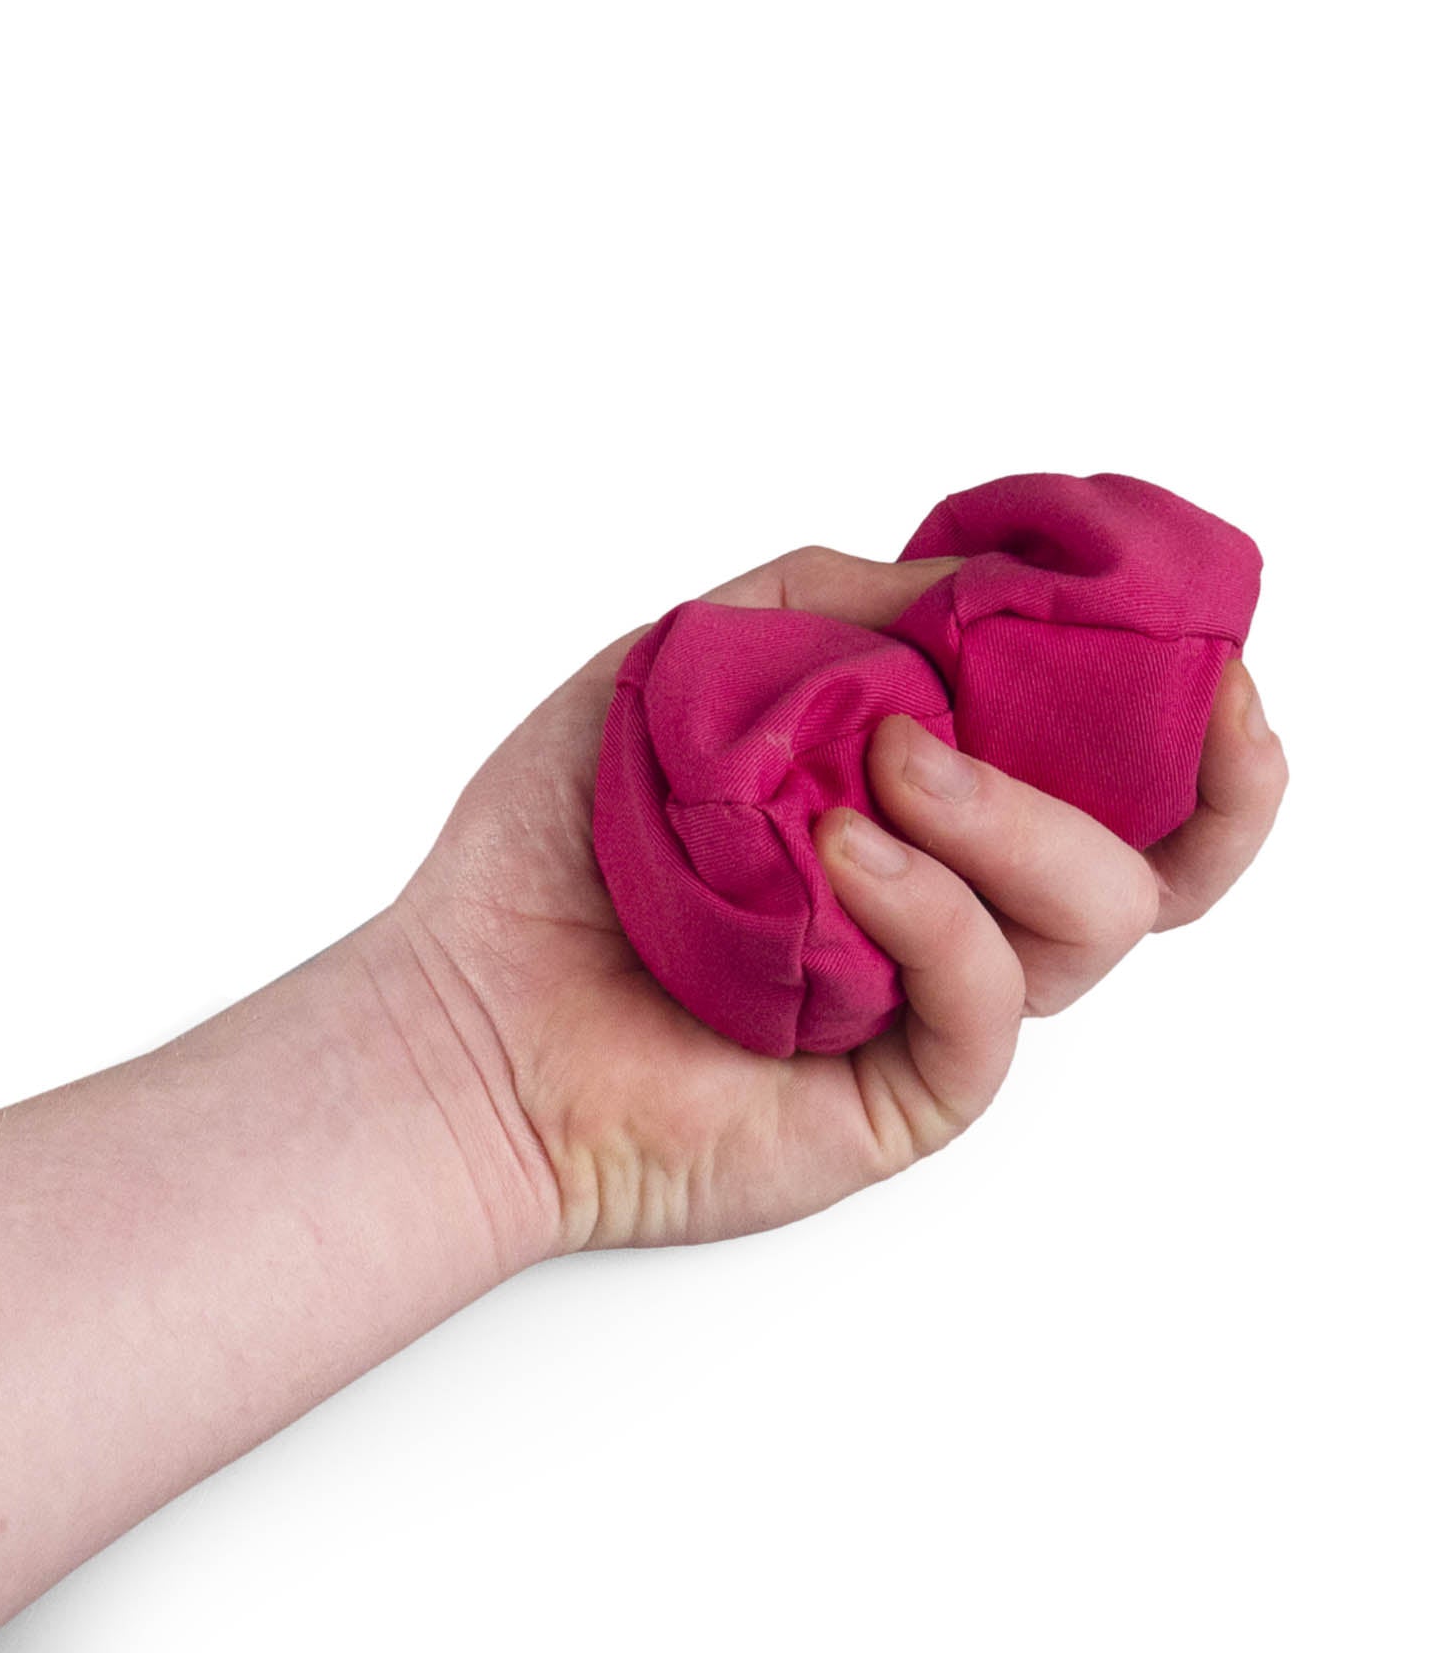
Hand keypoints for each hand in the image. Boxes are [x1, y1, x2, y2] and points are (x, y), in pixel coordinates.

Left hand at [389, 546, 1287, 1255]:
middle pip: (1153, 860)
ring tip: (883, 772)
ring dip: (1016, 819)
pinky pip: (989, 1004)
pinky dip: (937, 911)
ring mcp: (928, 998)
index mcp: (915, 807)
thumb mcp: (677, 663)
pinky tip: (847, 856)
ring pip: (1093, 921)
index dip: (1187, 719)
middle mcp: (944, 903)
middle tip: (1143, 704)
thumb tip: (966, 577)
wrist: (465, 1006)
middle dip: (1204, 784)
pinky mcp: (901, 1092)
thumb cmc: (556, 845)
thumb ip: (822, 607)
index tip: (1204, 648)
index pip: (1103, 772)